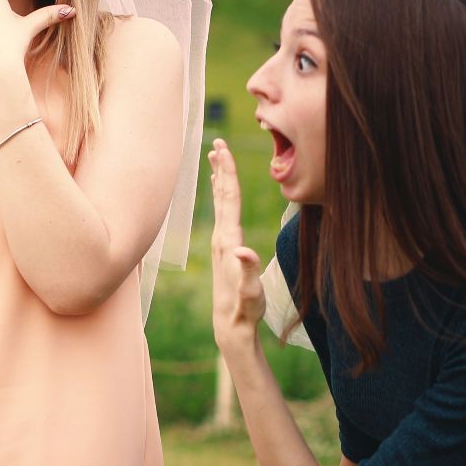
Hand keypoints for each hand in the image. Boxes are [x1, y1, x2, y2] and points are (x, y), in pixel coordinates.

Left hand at [208, 139, 265, 353]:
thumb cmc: (244, 308)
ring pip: (221, 201)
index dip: (227, 172)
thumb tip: (243, 252)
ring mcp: (222, 241)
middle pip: (222, 194)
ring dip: (220, 177)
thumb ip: (247, 272)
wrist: (230, 323)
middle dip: (221, 167)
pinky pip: (223, 212)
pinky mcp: (225, 247)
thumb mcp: (249, 291)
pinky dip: (222, 195)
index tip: (222, 148)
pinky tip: (220, 189)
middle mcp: (222, 236)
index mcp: (228, 239)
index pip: (229, 198)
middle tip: (217, 141)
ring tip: (216, 156)